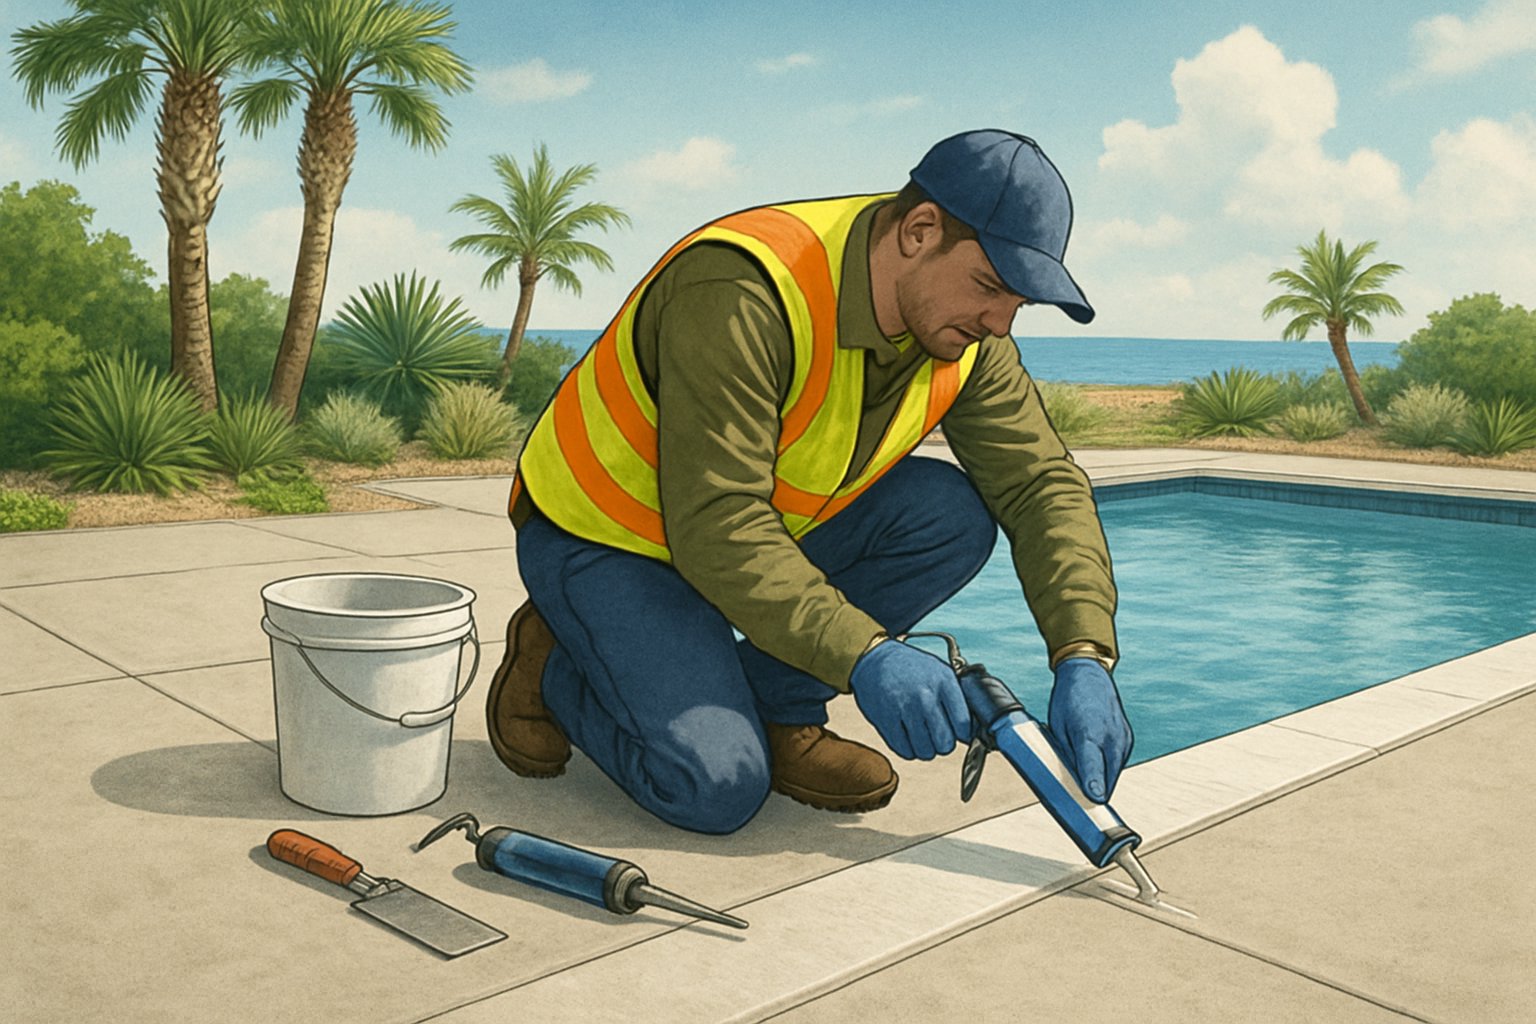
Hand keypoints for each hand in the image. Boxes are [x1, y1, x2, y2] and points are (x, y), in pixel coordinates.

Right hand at [849, 640, 970, 759]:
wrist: (874, 659)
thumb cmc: (911, 668)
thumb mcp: (941, 672)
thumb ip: (958, 698)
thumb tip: (972, 730)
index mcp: (944, 681)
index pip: (964, 725)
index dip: (963, 734)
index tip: (957, 732)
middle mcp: (925, 695)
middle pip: (945, 743)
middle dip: (943, 744)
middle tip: (938, 736)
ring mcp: (904, 708)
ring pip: (926, 752)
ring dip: (926, 749)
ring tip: (922, 736)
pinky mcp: (885, 719)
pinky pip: (905, 751)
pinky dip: (908, 750)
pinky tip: (908, 737)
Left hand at [1047, 658, 1132, 802]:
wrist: (1088, 674)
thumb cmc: (1068, 700)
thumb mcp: (1057, 727)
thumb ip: (1065, 757)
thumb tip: (1070, 784)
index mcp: (1089, 732)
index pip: (1093, 767)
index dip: (1092, 788)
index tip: (1093, 802)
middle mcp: (1112, 737)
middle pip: (1107, 780)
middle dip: (1093, 793)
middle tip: (1076, 802)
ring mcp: (1123, 738)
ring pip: (1113, 774)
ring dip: (1100, 780)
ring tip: (1083, 771)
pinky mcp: (1128, 739)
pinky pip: (1117, 763)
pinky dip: (1106, 767)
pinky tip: (1094, 758)